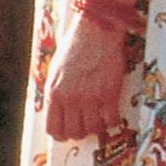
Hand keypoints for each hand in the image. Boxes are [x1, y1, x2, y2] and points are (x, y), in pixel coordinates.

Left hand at [43, 20, 131, 140]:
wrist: (97, 30)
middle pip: (74, 132)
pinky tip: (113, 115)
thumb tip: (57, 108)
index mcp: (54, 93)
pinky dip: (112, 121)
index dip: (61, 135)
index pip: (53, 128)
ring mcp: (91, 96)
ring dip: (97, 128)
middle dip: (80, 133)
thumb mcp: (56, 70)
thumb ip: (56, 91)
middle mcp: (70, 98)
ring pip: (92, 128)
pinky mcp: (110, 92)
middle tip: (87, 126)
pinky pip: (111, 119)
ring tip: (100, 120)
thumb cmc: (76, 46)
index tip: (68, 132)